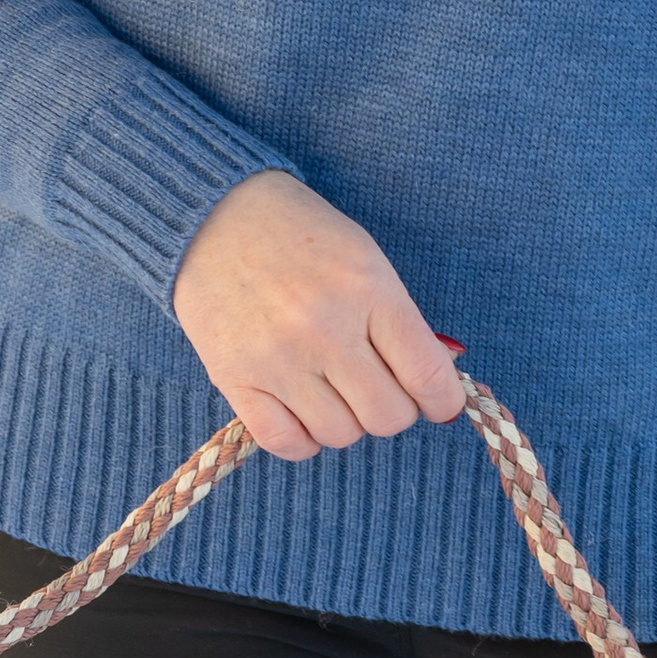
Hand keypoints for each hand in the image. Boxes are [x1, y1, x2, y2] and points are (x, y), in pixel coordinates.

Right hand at [173, 170, 466, 462]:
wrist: (213, 214)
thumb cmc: (299, 233)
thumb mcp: (364, 258)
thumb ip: (400, 320)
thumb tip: (437, 381)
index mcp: (368, 289)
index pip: (427, 375)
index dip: (443, 400)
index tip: (438, 402)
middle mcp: (326, 329)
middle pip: (388, 416)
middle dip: (394, 407)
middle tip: (377, 384)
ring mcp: (279, 359)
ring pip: (341, 435)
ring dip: (346, 419)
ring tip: (332, 387)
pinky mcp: (236, 379)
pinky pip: (287, 444)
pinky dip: (303, 438)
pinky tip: (302, 410)